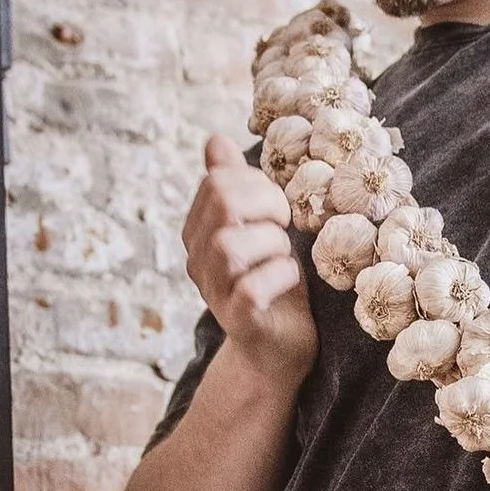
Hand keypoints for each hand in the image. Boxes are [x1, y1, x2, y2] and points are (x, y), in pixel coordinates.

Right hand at [182, 133, 318, 388]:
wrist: (277, 350)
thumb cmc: (273, 282)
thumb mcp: (259, 227)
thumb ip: (236, 186)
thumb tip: (214, 140)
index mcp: (200, 229)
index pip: (218, 181)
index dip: (256, 184)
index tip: (278, 207)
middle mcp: (198, 258)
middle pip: (221, 203)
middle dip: (266, 205)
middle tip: (285, 226)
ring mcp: (214, 290)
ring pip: (230, 245)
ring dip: (272, 243)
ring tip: (285, 256)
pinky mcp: (237, 319)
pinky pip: (251, 288)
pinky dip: (280, 276)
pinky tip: (291, 278)